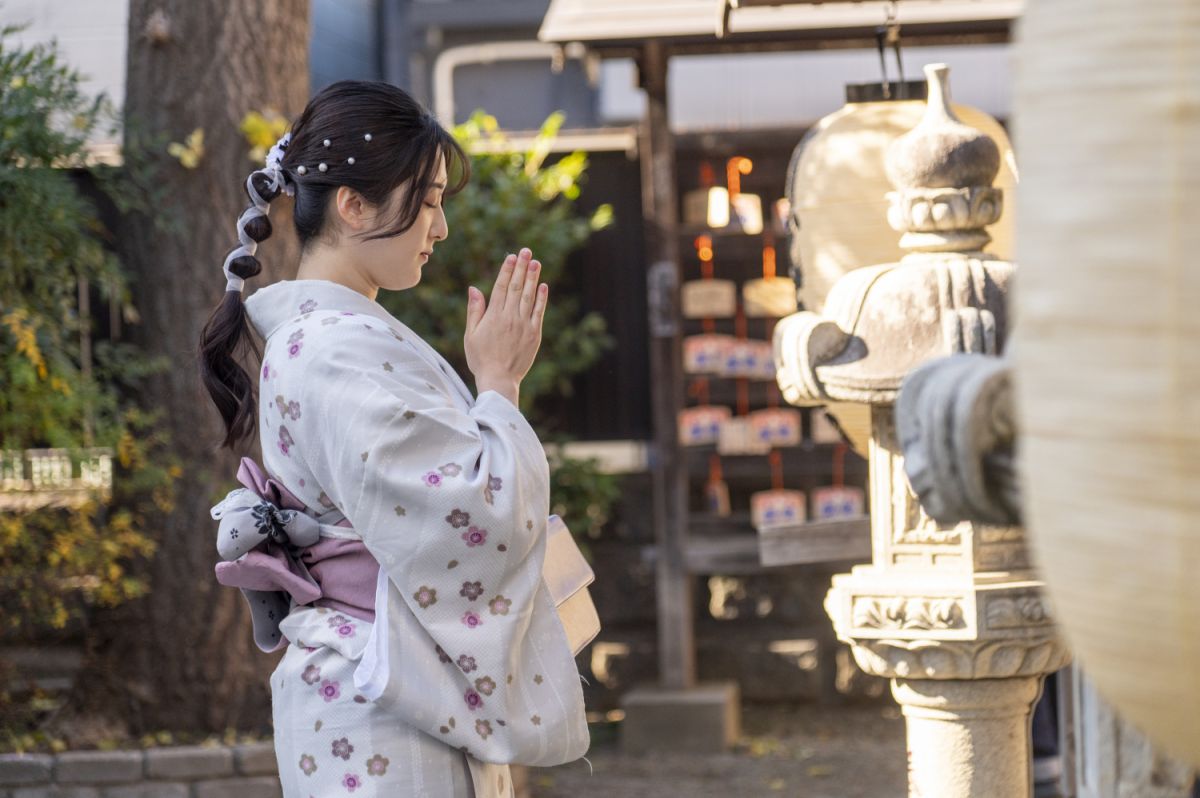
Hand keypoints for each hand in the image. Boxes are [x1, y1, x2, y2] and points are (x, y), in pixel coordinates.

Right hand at [464, 248, 548, 405]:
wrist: (499, 379)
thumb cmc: (480, 358)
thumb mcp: (471, 334)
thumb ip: (474, 310)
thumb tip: (474, 288)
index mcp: (493, 316)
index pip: (502, 287)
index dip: (507, 270)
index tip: (511, 256)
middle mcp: (510, 317)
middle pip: (517, 287)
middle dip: (522, 267)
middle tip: (527, 251)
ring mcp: (524, 325)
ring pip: (529, 296)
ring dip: (533, 278)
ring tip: (536, 262)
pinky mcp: (535, 334)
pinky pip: (539, 312)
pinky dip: (541, 298)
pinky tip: (542, 286)